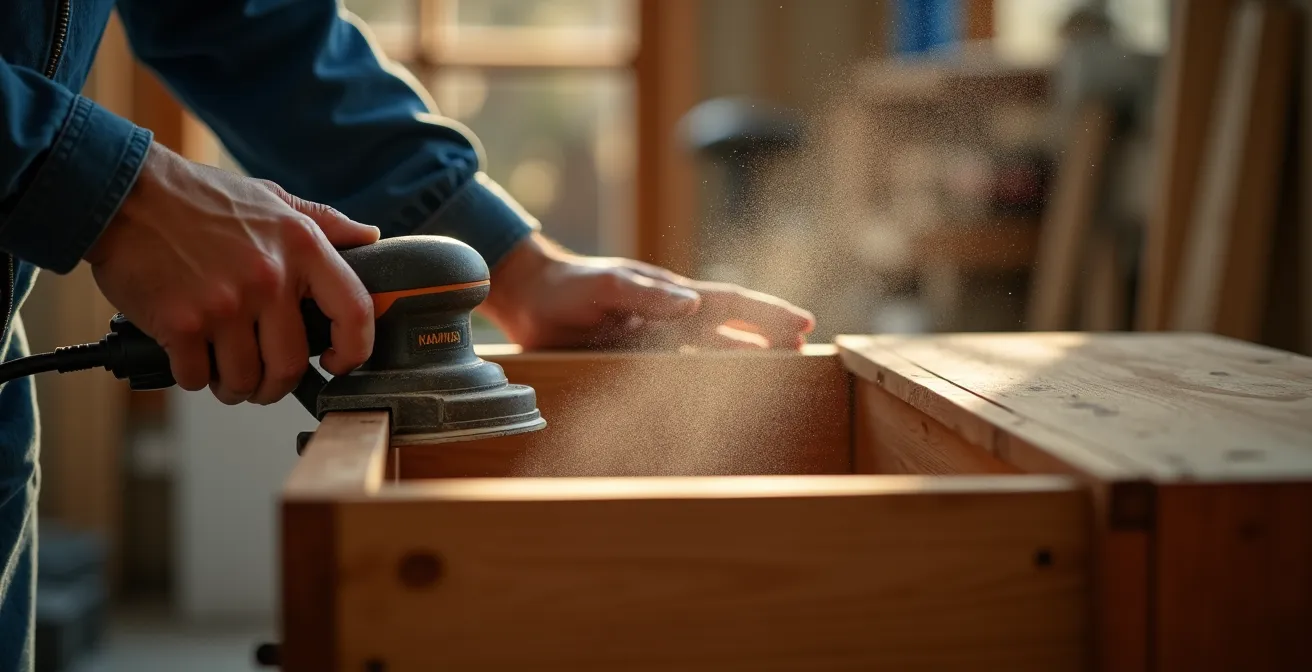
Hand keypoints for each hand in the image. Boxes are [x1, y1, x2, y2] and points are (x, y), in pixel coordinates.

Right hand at [86, 143, 378, 404]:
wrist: (123, 194)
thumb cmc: (199, 197)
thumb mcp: (272, 198)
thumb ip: (325, 223)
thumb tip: (370, 238)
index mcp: (301, 247)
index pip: (354, 311)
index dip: (356, 351)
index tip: (340, 363)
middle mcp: (269, 277)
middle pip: (290, 364)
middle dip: (276, 385)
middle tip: (262, 381)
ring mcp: (225, 303)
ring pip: (245, 379)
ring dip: (234, 387)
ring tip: (225, 372)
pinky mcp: (181, 323)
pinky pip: (197, 376)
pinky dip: (194, 376)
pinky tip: (190, 357)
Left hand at [479, 234, 814, 349]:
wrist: (529, 298)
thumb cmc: (567, 287)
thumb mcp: (605, 286)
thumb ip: (645, 294)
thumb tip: (692, 304)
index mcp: (670, 295)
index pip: (730, 303)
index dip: (767, 314)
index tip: (802, 323)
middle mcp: (669, 316)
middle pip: (730, 327)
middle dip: (768, 335)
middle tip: (803, 347)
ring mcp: (654, 338)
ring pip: (710, 350)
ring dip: (742, 358)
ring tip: (775, 370)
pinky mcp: (633, 357)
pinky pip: (678, 369)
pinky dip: (702, 377)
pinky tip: (714, 391)